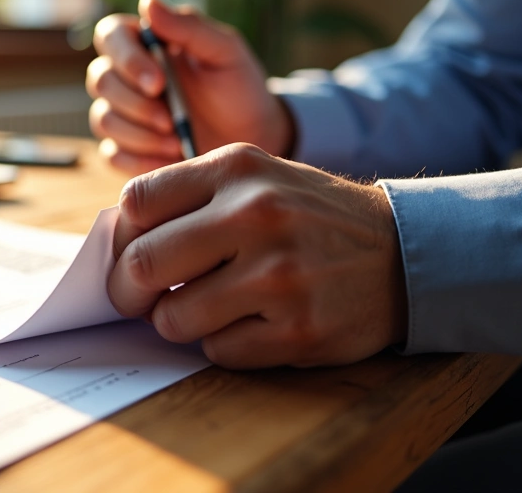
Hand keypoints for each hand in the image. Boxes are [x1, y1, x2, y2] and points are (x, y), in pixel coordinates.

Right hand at [87, 0, 294, 175]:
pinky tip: (169, 158)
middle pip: (100, 80)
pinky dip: (139, 160)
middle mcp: (127, 77)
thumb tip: (147, 2)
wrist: (255, 136)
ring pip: (103, 120)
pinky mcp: (127, 150)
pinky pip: (112, 155)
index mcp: (146, 44)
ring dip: (139, 135)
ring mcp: (124, 114)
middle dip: (135, 103)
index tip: (159, 82)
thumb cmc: (239, 87)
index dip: (125, 58)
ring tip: (177, 141)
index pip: (110, 36)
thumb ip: (189, 26)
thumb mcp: (225, 52)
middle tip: (172, 119)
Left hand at [108, 143, 406, 368]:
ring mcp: (279, 275)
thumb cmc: (309, 216)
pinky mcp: (298, 330)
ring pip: (173, 318)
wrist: (404, 251)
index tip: (128, 253)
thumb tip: (117, 243)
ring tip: (206, 308)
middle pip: (141, 265)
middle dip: (127, 292)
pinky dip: (223, 344)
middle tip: (138, 299)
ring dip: (177, 322)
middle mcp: (256, 215)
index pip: (137, 203)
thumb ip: (188, 198)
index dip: (121, 237)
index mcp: (237, 170)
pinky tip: (252, 324)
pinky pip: (218, 351)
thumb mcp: (255, 178)